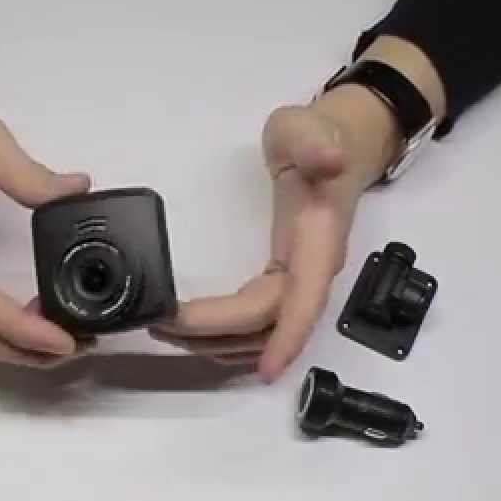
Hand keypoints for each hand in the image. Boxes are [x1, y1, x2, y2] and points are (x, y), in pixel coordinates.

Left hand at [151, 85, 400, 381]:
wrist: (338, 142)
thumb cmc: (319, 135)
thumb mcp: (309, 129)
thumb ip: (315, 143)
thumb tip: (328, 159)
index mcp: (318, 241)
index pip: (304, 300)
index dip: (287, 338)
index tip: (267, 372)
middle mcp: (311, 271)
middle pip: (268, 322)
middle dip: (218, 334)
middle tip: (163, 324)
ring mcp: (296, 278)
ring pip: (261, 332)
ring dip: (215, 341)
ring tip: (165, 330)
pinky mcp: (281, 279)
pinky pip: (256, 321)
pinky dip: (224, 334)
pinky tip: (193, 333)